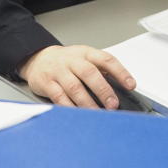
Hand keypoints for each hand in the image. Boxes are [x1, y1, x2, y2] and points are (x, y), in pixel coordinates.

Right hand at [18, 45, 135, 109]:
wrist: (37, 59)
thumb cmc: (66, 61)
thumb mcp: (84, 58)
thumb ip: (100, 70)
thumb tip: (121, 88)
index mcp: (85, 53)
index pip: (106, 59)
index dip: (120, 72)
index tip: (130, 85)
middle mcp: (72, 61)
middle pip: (90, 73)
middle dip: (103, 90)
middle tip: (113, 104)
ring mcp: (59, 72)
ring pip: (75, 87)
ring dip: (88, 103)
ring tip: (98, 113)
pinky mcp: (47, 83)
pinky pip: (59, 97)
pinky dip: (70, 107)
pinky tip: (78, 114)